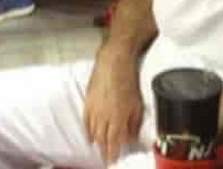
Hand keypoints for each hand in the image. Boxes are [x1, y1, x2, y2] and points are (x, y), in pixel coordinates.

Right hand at [84, 45, 144, 163]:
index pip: (113, 142)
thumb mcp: (137, 104)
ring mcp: (93, 110)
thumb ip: (134, 123)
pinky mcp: (88, 102)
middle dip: (105, 150)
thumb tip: (132, 136)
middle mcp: (103, 117)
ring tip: (101, 149)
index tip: (113, 161)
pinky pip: (85, 122)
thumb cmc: (128, 80)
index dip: (112, 154)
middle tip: (107, 158)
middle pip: (102, 139)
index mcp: (117, 118)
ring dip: (98, 142)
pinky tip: (90, 138)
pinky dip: (87, 132)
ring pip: (93, 132)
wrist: (113, 63)